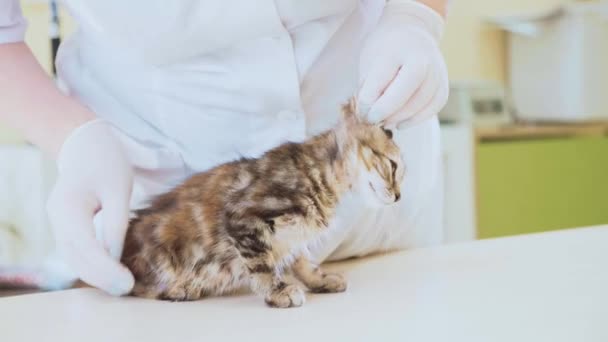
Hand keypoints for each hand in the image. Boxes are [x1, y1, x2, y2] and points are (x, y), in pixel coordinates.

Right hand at [47, 120, 133, 294]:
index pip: (86, 246)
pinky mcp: (66, 226)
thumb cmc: (106, 162)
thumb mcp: (119, 188)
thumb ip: (116, 223)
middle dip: (100, 277)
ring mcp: (58, 224)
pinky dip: (91, 264)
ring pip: (73, 258)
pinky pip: (76, 251)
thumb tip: (115, 257)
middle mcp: (57, 219)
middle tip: (127, 289)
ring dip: (95, 274)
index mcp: (68, 206)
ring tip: (121, 285)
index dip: (105, 268)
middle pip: (76, 257)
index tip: (126, 282)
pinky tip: (110, 272)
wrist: (85, 145)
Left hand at [358, 0, 448, 128]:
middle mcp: (422, 57)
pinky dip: (416, 119)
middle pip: (405, 92)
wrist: (412, 31)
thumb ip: (368, 87)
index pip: (381, 81)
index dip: (367, 102)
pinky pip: (434, 106)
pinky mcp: (444, 84)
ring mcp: (437, 70)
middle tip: (370, 120)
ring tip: (384, 122)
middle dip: (384, 112)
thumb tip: (368, 116)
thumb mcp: (369, 60)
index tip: (360, 111)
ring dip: (399, 118)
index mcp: (397, 49)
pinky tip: (400, 123)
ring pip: (420, 102)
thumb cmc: (385, 49)